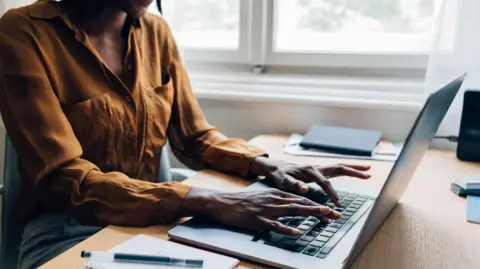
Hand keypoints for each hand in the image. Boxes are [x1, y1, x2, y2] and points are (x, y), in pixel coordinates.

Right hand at [180, 187, 340, 235]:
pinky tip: (297, 232)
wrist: (224, 202)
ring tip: (324, 216)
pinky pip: (275, 225)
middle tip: (336, 214)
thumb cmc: (244, 202)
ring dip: (310, 213)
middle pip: (302, 203)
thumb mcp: (264, 197)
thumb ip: (279, 201)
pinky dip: (287, 229)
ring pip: (293, 210)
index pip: (302, 198)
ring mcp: (267, 209)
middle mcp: (275, 199)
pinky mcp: (259, 220)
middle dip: (321, 208)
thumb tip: (294, 206)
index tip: (331, 210)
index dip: (318, 204)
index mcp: (277, 194)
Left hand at [250, 157, 370, 206]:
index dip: (332, 193)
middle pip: (339, 167)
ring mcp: (319, 167)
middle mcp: (317, 167)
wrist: (276, 167)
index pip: (325, 183)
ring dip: (354, 168)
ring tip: (368, 170)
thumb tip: (305, 189)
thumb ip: (294, 184)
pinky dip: (347, 169)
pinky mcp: (320, 169)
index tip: (338, 205)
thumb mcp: (283, 181)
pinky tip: (355, 171)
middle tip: (368, 173)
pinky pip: (336, 169)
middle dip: (354, 171)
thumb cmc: (280, 175)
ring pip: (340, 166)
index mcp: (310, 171)